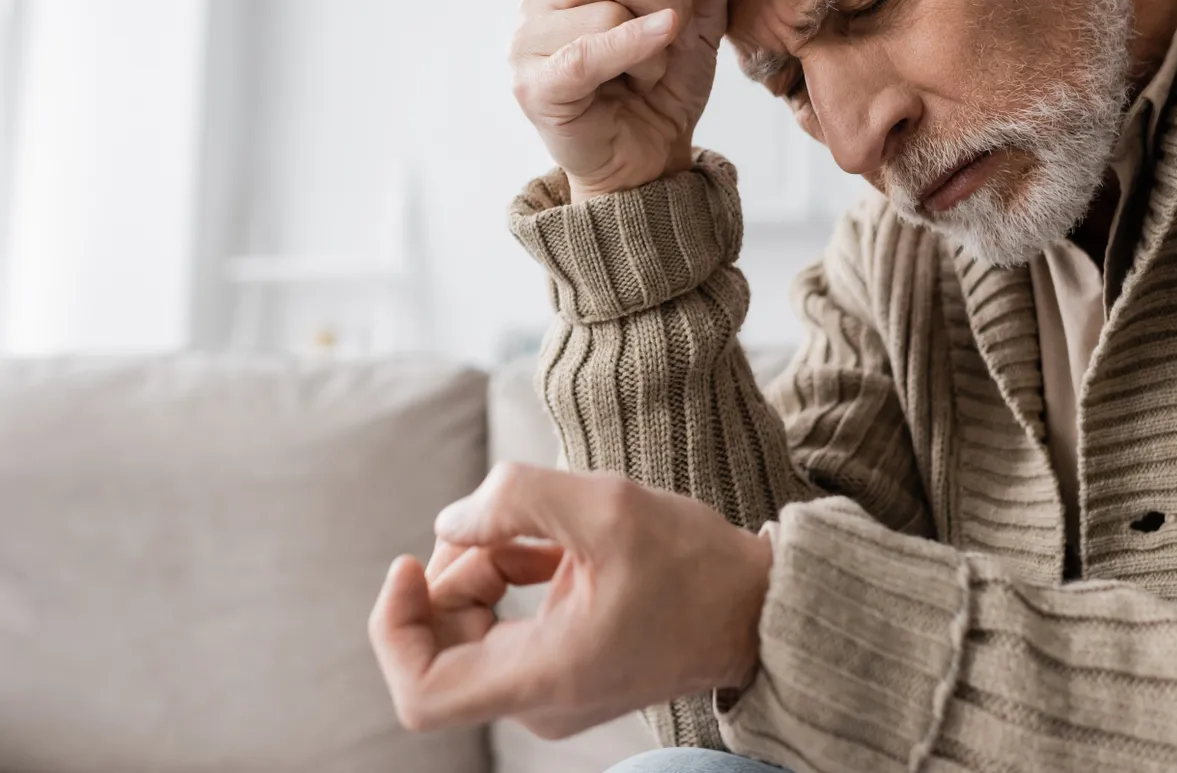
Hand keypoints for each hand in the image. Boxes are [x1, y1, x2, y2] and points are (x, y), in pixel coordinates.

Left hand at [367, 462, 772, 737]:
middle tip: (493, 522)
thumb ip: (515, 500)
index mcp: (544, 675)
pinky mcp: (567, 670)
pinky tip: (547, 545)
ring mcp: (553, 690)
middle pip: (442, 646)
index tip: (407, 562)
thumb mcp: (606, 506)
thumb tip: (449, 521)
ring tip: (532, 526)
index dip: (394, 625)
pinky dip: (509, 580)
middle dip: (449, 576)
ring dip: (481, 569)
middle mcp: (539, 700)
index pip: (420, 691)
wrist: (759, 608)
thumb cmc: (694, 562)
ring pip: (472, 633)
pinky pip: (506, 630)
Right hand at [509, 0, 737, 201]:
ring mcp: (530, 39)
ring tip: (648, 76)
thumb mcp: (698, 29)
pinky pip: (588, 51)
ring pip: (605, 8)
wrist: (648, 163)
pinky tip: (660, 48)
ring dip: (651, 46)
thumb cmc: (662, 92)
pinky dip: (632, 46)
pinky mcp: (533, 83)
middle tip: (677, 37)